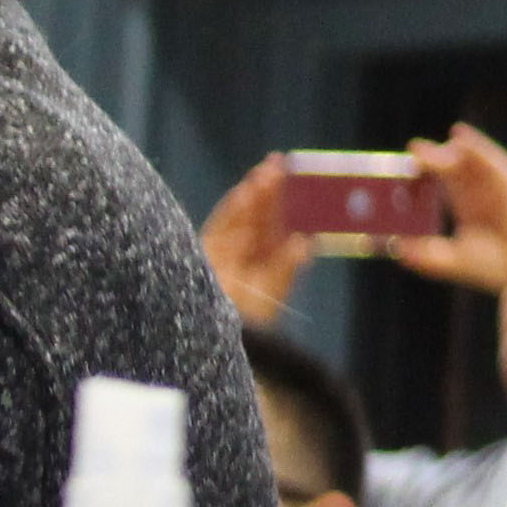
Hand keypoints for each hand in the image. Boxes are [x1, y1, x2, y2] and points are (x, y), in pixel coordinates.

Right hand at [200, 158, 312, 326]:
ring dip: (252, 195)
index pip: (276, 225)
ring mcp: (222, 252)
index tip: (297, 178)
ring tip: (264, 175)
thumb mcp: (271, 296)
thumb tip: (304, 242)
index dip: (285, 202)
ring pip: (239, 217)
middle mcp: (243, 254)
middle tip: (279, 164)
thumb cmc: (246, 325)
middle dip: (269, 192)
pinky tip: (245, 194)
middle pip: (258, 216)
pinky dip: (231, 211)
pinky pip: (219, 226)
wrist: (209, 341)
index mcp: (265, 261)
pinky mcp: (202, 253)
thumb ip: (286, 269)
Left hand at [383, 122, 506, 298]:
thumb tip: (396, 248)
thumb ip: (427, 256)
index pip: (440, 181)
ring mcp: (497, 184)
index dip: (420, 172)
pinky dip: (477, 149)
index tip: (396, 168)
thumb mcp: (454, 261)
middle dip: (430, 158)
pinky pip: (493, 161)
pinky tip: (461, 139)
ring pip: (470, 159)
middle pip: (451, 166)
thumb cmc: (495, 266)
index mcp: (466, 203)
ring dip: (448, 150)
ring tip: (421, 147)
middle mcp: (480, 190)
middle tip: (410, 151)